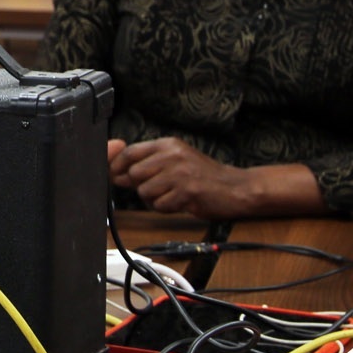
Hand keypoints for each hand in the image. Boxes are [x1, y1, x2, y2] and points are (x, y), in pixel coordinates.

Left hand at [116, 137, 261, 219]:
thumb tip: (117, 173)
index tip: (116, 176)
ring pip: (145, 192)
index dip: (117, 167)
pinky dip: (167, 209)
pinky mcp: (187, 191)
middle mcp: (173, 155)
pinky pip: (160, 205)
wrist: (235, 188)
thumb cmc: (203, 176)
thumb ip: (148, 164)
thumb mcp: (175, 161)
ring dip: (155, 200)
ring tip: (172, 195)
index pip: (130, 152)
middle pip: (134, 174)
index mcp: (168, 144)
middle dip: (140, 187)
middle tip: (159, 190)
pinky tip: (180, 202)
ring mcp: (180, 172)